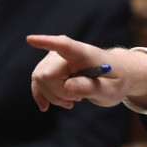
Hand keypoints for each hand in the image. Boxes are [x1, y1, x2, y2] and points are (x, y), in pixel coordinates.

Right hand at [27, 35, 146, 110]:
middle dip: (59, 93)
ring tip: (74, 100)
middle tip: (79, 100)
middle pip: (47, 74)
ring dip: (54, 96)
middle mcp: (65, 51)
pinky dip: (41, 95)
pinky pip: (36, 81)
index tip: (30, 40)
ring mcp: (55, 58)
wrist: (116, 75)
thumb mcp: (110, 90)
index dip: (46, 42)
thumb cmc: (115, 81)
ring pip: (39, 79)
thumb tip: (68, 87)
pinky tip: (45, 106)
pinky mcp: (49, 66)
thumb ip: (91, 88)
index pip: (64, 45)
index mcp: (84, 53)